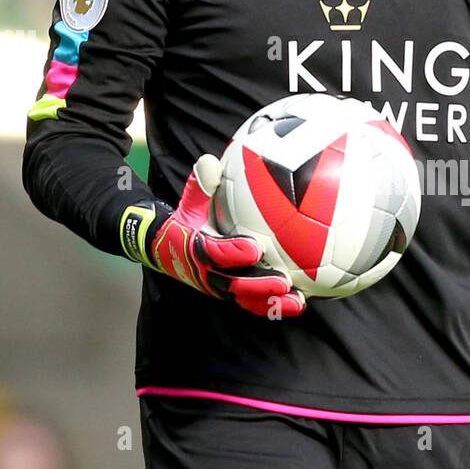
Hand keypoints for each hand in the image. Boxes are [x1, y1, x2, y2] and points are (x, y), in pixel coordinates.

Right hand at [149, 155, 305, 317]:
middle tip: (282, 282)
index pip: (213, 253)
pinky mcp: (230, 295)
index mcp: (195, 248)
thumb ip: (201, 182)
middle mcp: (206, 273)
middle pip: (232, 285)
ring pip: (245, 300)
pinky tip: (300, 301)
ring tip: (297, 301)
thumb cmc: (189, 217)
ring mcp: (219, 287)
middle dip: (257, 286)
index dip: (232, 253)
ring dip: (271, 302)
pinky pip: (253, 304)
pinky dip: (275, 306)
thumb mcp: (192, 198)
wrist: (169, 247)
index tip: (255, 248)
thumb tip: (210, 162)